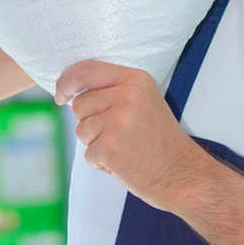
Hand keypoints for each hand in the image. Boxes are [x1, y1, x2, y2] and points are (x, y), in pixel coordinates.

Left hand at [56, 61, 214, 212]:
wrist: (182, 174)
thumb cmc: (160, 141)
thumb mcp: (144, 101)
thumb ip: (114, 90)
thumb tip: (74, 91)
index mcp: (135, 79)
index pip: (86, 70)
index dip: (67, 82)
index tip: (61, 95)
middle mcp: (127, 96)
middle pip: (80, 104)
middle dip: (89, 122)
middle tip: (117, 135)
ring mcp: (118, 121)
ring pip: (81, 130)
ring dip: (96, 145)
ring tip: (123, 149)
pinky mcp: (111, 147)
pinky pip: (88, 154)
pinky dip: (102, 163)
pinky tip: (124, 163)